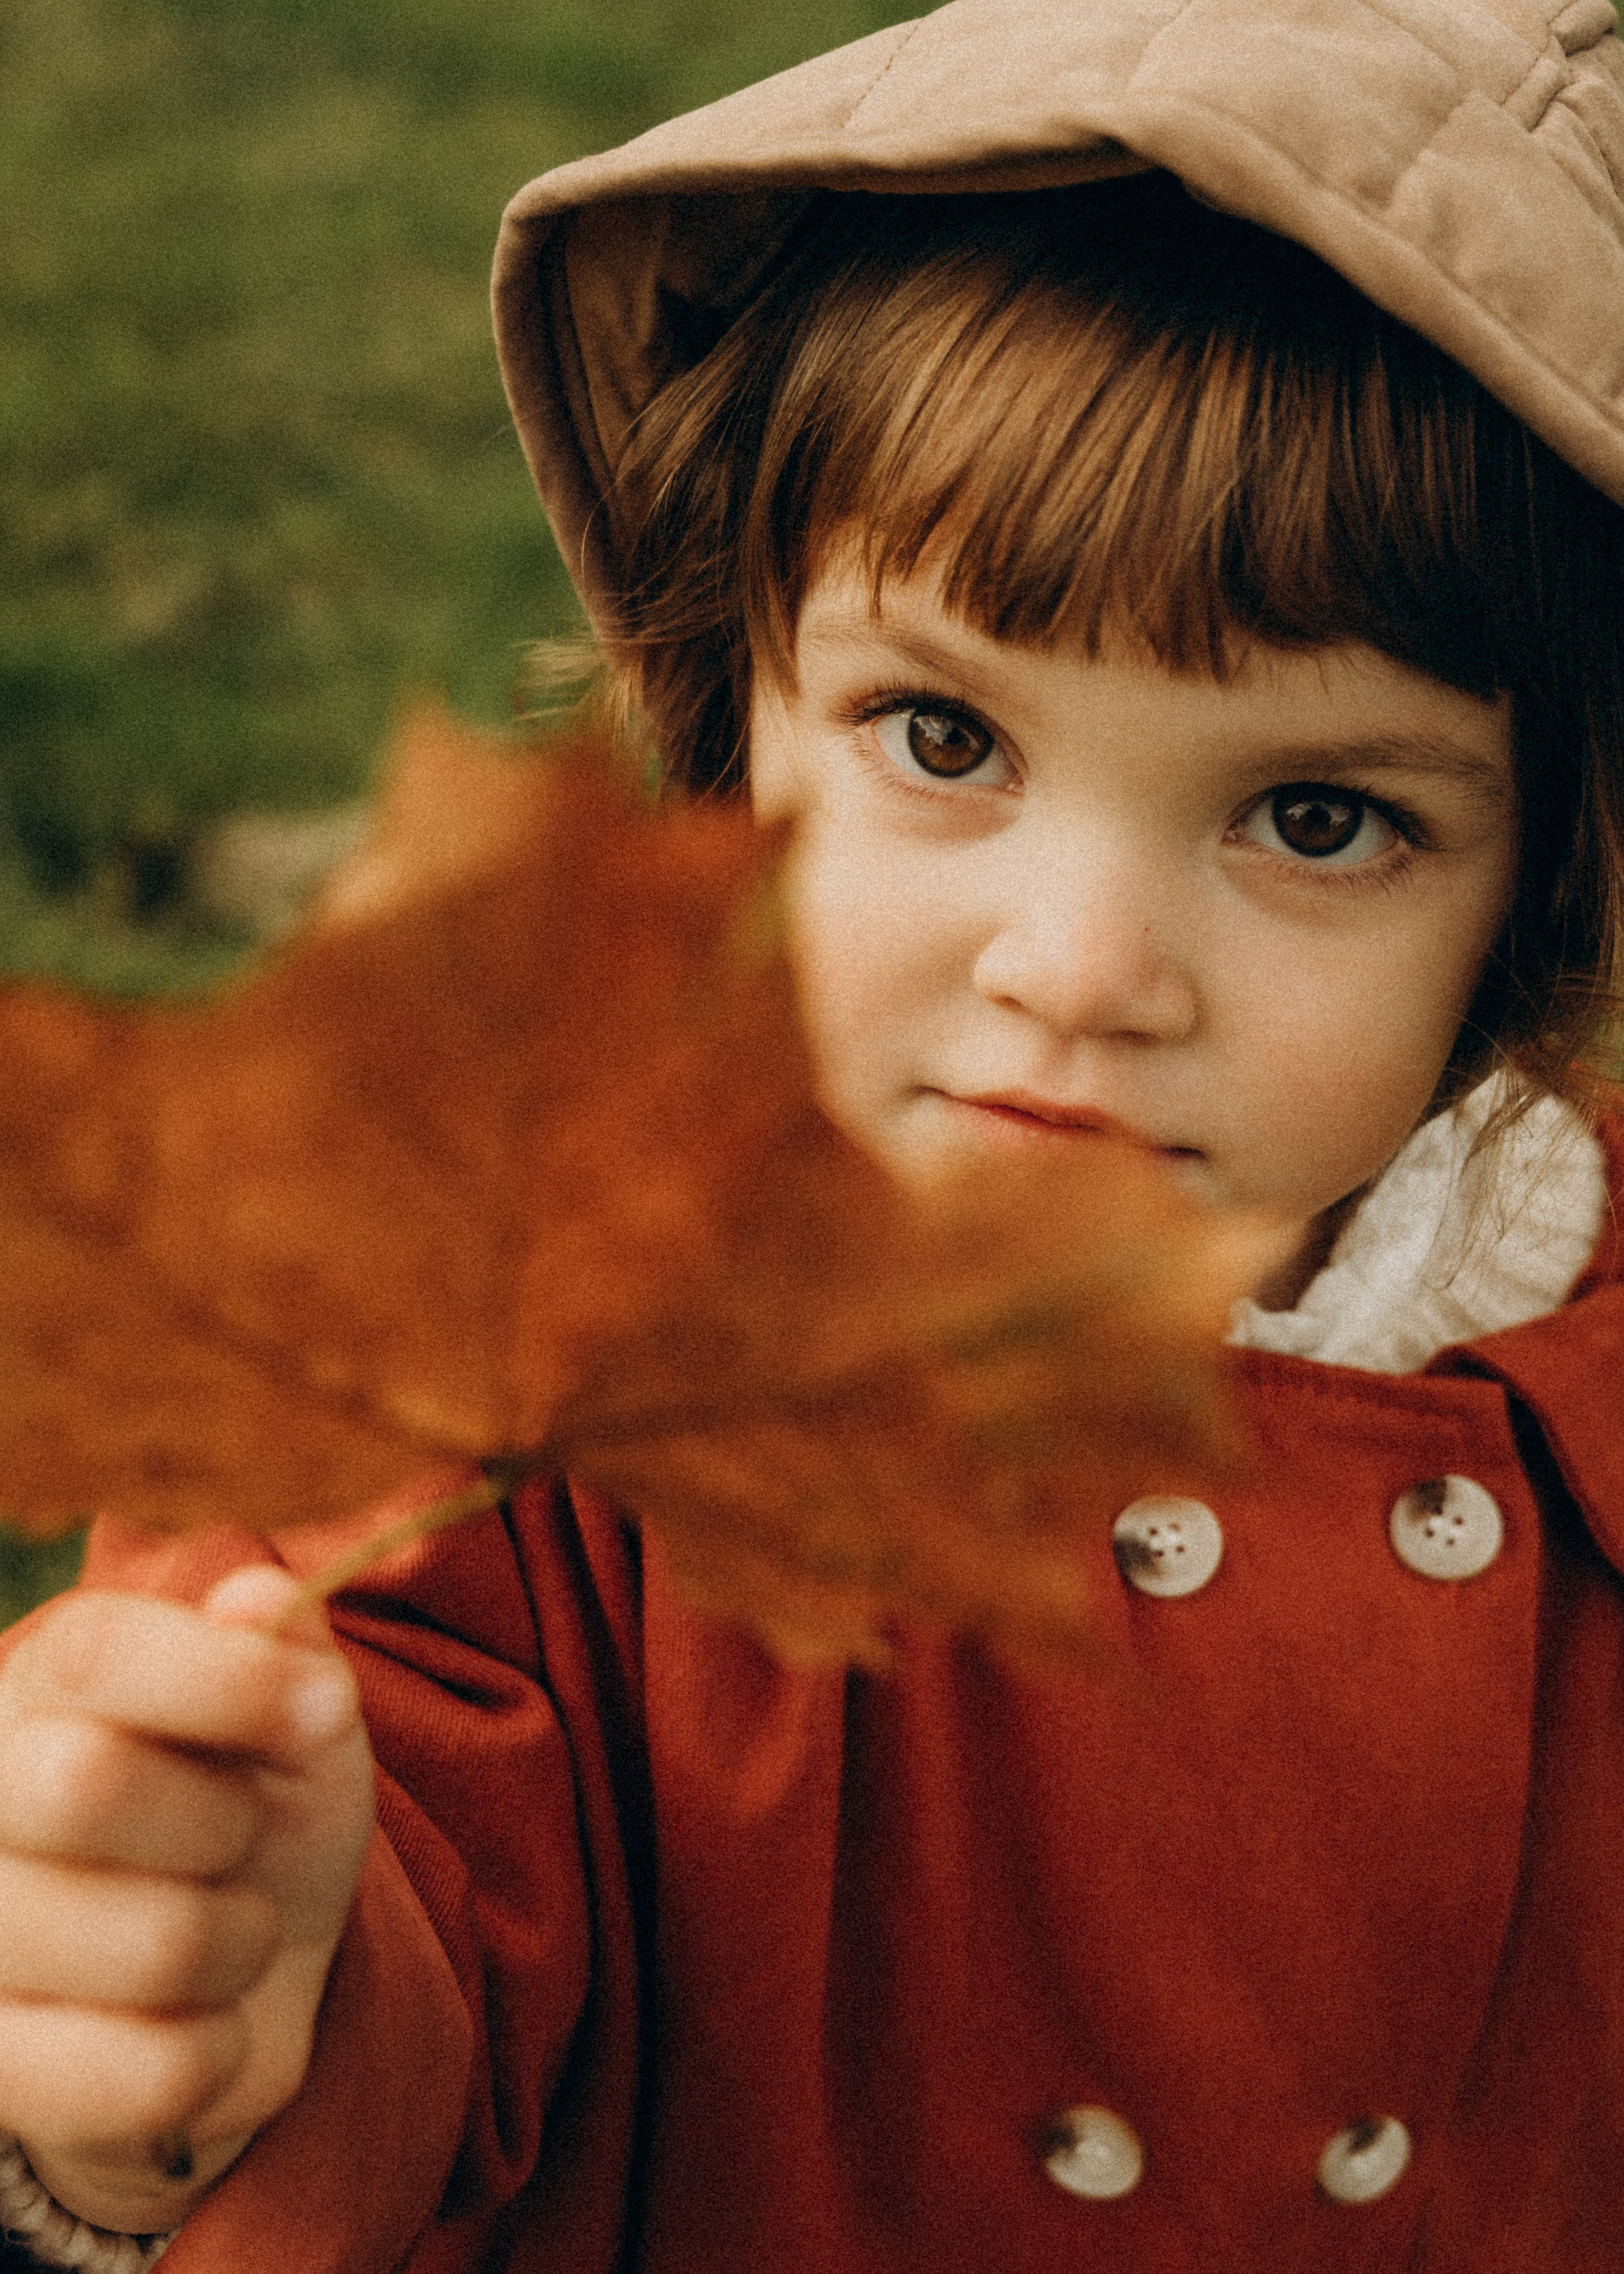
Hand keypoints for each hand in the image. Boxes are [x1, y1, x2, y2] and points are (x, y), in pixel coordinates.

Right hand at [0, 1566, 373, 2233]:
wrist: (242, 1967)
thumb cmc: (261, 1803)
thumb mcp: (300, 1714)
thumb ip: (287, 1652)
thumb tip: (262, 1599)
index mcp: (44, 1681)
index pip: (94, 1652)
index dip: (224, 1678)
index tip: (324, 1710)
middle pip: (86, 1784)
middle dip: (223, 1819)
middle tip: (241, 1833)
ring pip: (149, 1943)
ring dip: (240, 1941)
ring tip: (226, 1929)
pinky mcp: (0, 2070)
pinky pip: (149, 2072)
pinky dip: (219, 2049)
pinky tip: (200, 2021)